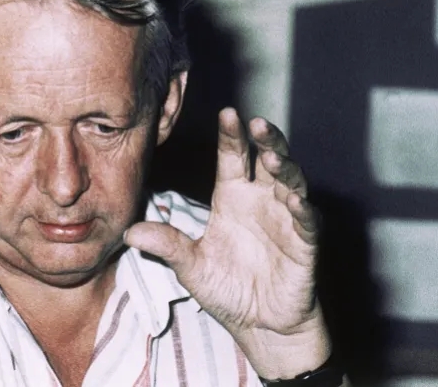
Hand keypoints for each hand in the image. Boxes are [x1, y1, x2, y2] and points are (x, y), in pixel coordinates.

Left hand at [125, 107, 330, 378]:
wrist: (259, 325)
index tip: (227, 112)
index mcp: (233, 196)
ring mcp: (286, 219)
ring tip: (272, 158)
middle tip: (256, 123)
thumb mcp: (191, 265)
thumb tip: (129, 232)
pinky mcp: (305, 244)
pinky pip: (308, 222)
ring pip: (292, 182)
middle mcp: (262, 200)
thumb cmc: (227, 288)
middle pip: (268, 159)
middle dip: (266, 140)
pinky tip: (294, 201)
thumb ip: (167, 245)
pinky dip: (302, 210)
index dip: (232, 135)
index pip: (234, 157)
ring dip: (285, 168)